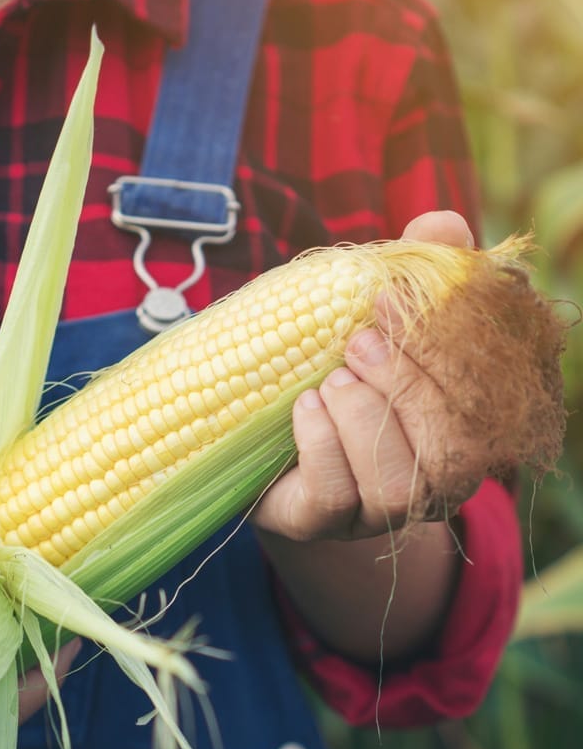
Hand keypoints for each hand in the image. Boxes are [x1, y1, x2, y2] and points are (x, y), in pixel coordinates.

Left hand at [252, 210, 482, 542]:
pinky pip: (337, 496)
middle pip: (452, 450)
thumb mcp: (376, 318)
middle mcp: (435, 483)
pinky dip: (322, 444)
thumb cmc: (338, 369)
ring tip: (330, 380)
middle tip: (357, 341)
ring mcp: (378, 513)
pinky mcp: (323, 524)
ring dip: (364, 418)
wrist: (264, 437)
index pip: (484, 398)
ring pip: (398, 485)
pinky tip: (305, 407)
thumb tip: (440, 224)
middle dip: (407, 385)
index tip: (394, 299)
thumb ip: (416, 274)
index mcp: (466, 427)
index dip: (444, 349)